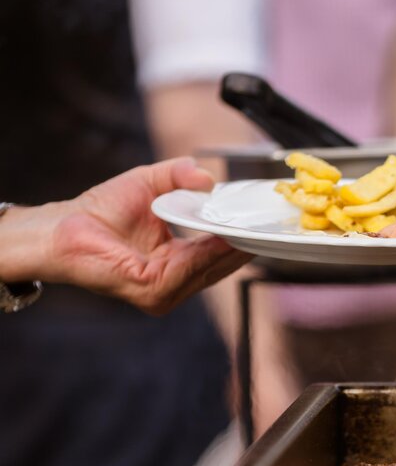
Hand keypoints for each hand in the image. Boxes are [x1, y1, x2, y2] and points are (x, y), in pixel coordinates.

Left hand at [23, 158, 250, 314]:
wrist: (60, 228)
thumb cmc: (98, 211)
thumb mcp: (150, 183)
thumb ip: (179, 174)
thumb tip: (207, 177)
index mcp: (177, 264)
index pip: (219, 254)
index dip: (242, 237)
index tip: (262, 219)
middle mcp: (173, 283)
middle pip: (222, 264)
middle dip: (245, 243)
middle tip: (266, 221)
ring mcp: (163, 291)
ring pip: (211, 268)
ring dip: (232, 247)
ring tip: (250, 226)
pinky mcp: (150, 289)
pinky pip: (189, 269)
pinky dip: (209, 253)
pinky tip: (224, 236)